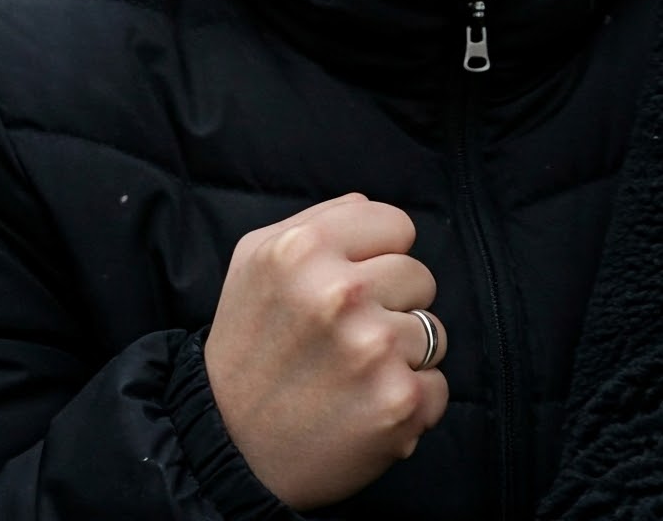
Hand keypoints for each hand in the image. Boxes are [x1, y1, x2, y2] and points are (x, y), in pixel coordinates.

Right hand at [203, 193, 448, 510]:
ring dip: (402, 356)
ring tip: (351, 378)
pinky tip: (365, 410)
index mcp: (305, 248)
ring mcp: (373, 349)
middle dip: (390, 306)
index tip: (349, 290)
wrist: (224, 453)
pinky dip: (410, 402)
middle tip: (344, 341)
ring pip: (434, 331)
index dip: (377, 258)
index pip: (398, 226)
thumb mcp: (255, 262)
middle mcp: (341, 293)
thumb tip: (370, 208)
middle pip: (420, 276)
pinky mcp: (398, 402)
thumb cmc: (245, 351)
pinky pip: (437, 386)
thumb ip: (319, 219)